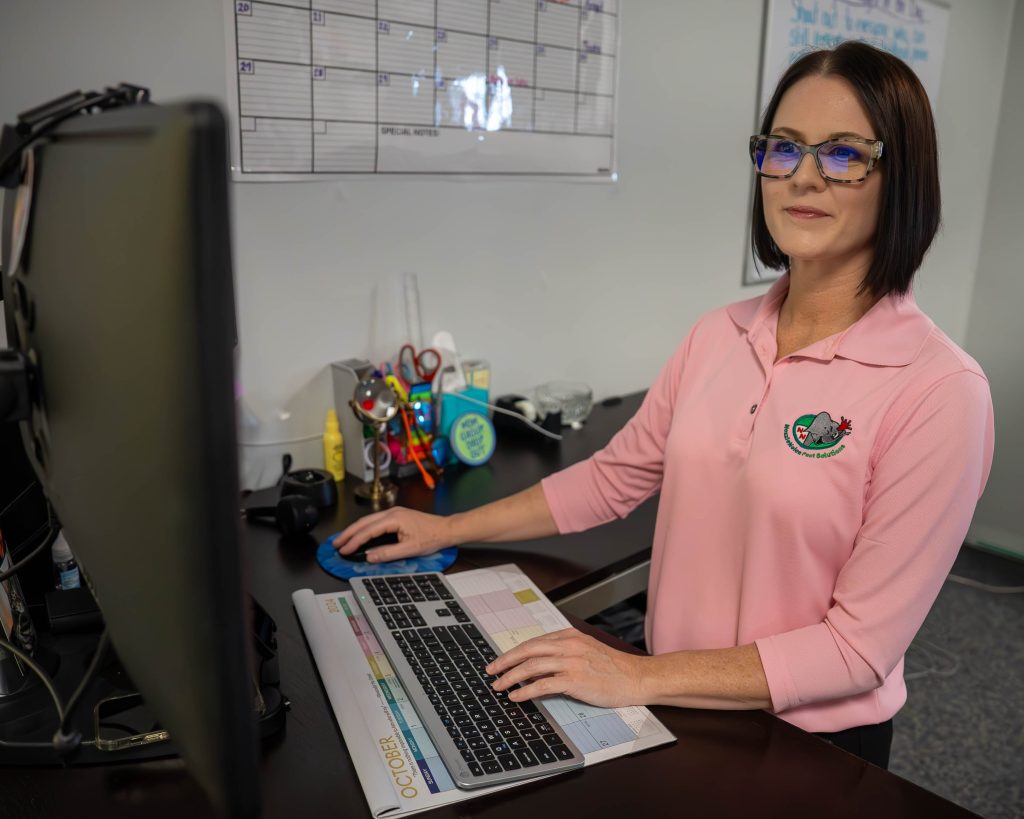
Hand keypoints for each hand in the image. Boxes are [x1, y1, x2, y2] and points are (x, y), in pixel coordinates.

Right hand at [332, 507, 451, 562]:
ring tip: (343, 540)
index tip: (344, 550)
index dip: (354, 542)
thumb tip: (369, 557)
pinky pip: (375, 521)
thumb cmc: (432, 537)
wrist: (446, 529)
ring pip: (368, 520)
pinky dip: (364, 528)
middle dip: (348, 533)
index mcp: (394, 518)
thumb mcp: (409, 549)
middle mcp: (391, 512)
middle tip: (336, 544)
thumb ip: (387, 553)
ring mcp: (393, 513)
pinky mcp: (396, 516)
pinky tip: (359, 535)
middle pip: (363, 522)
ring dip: (354, 530)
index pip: (368, 531)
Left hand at [486, 628, 647, 708]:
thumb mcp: (586, 651)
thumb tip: (537, 666)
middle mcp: (568, 645)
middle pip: (527, 649)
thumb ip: (563, 653)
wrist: (636, 677)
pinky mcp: (575, 680)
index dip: (514, 652)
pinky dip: (526, 690)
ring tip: (499, 686)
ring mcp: (571, 661)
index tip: (501, 661)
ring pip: (531, 665)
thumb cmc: (613, 667)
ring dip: (510, 677)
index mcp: (569, 636)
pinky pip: (543, 684)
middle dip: (505, 661)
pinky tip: (516, 696)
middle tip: (491, 671)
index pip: (534, 641)